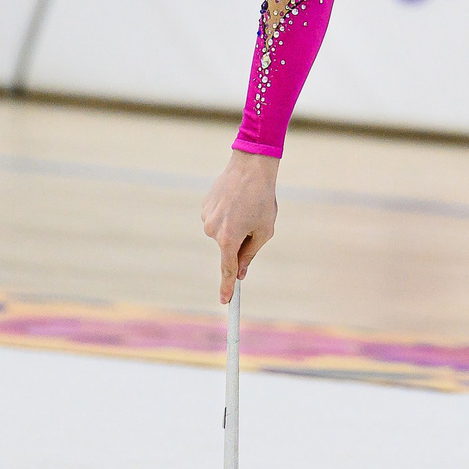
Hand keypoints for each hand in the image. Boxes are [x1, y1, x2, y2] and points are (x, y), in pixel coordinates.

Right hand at [201, 149, 279, 305]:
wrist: (250, 166)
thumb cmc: (262, 199)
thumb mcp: (264, 230)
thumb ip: (250, 254)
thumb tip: (240, 272)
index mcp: (228, 238)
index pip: (227, 269)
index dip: (227, 287)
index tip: (225, 301)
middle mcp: (212, 230)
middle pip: (227, 248)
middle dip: (241, 242)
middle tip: (255, 221)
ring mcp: (206, 217)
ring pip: (222, 233)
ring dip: (235, 226)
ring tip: (247, 206)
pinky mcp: (204, 206)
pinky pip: (218, 219)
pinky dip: (228, 215)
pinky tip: (236, 200)